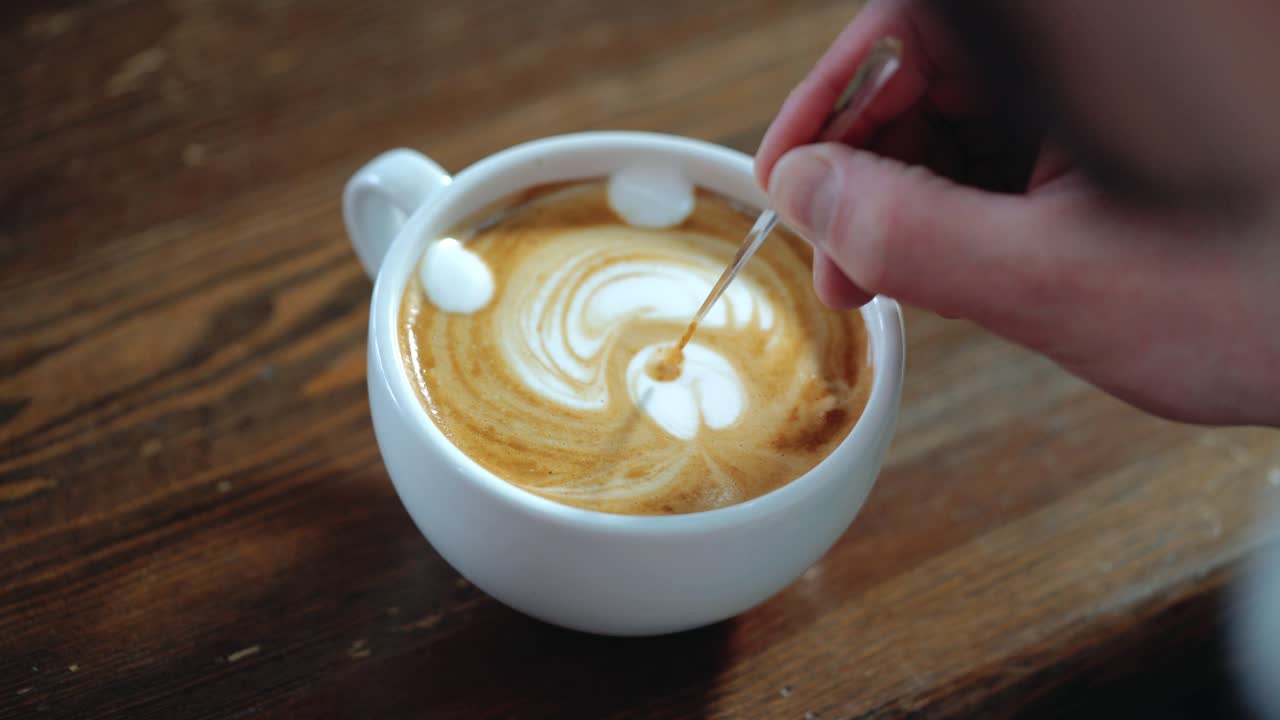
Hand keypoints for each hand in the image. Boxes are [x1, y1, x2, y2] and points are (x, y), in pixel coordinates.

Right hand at [756, 0, 1279, 425]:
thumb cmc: (1275, 303)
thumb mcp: (1060, 284)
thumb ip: (911, 234)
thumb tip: (807, 193)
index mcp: (1095, 48)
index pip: (911, 25)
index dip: (829, 101)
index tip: (787, 177)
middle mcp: (1107, 51)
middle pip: (935, 66)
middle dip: (869, 161)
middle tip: (839, 256)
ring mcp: (1124, 85)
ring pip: (973, 109)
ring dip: (915, 189)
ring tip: (890, 274)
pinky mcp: (1133, 125)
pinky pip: (1021, 140)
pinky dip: (974, 199)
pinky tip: (959, 258)